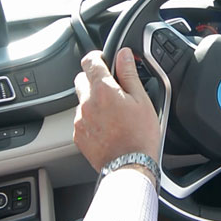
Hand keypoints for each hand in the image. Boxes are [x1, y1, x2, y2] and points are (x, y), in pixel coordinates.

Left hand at [73, 48, 160, 172]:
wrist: (130, 166)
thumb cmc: (140, 136)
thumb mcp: (142, 100)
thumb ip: (129, 74)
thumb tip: (124, 54)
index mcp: (103, 90)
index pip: (89, 61)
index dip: (97, 57)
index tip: (104, 60)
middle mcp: (86, 103)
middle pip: (81, 80)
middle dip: (93, 80)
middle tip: (112, 89)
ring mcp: (80, 120)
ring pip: (81, 101)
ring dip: (92, 101)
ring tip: (112, 114)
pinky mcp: (78, 135)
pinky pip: (80, 119)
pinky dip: (90, 119)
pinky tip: (107, 127)